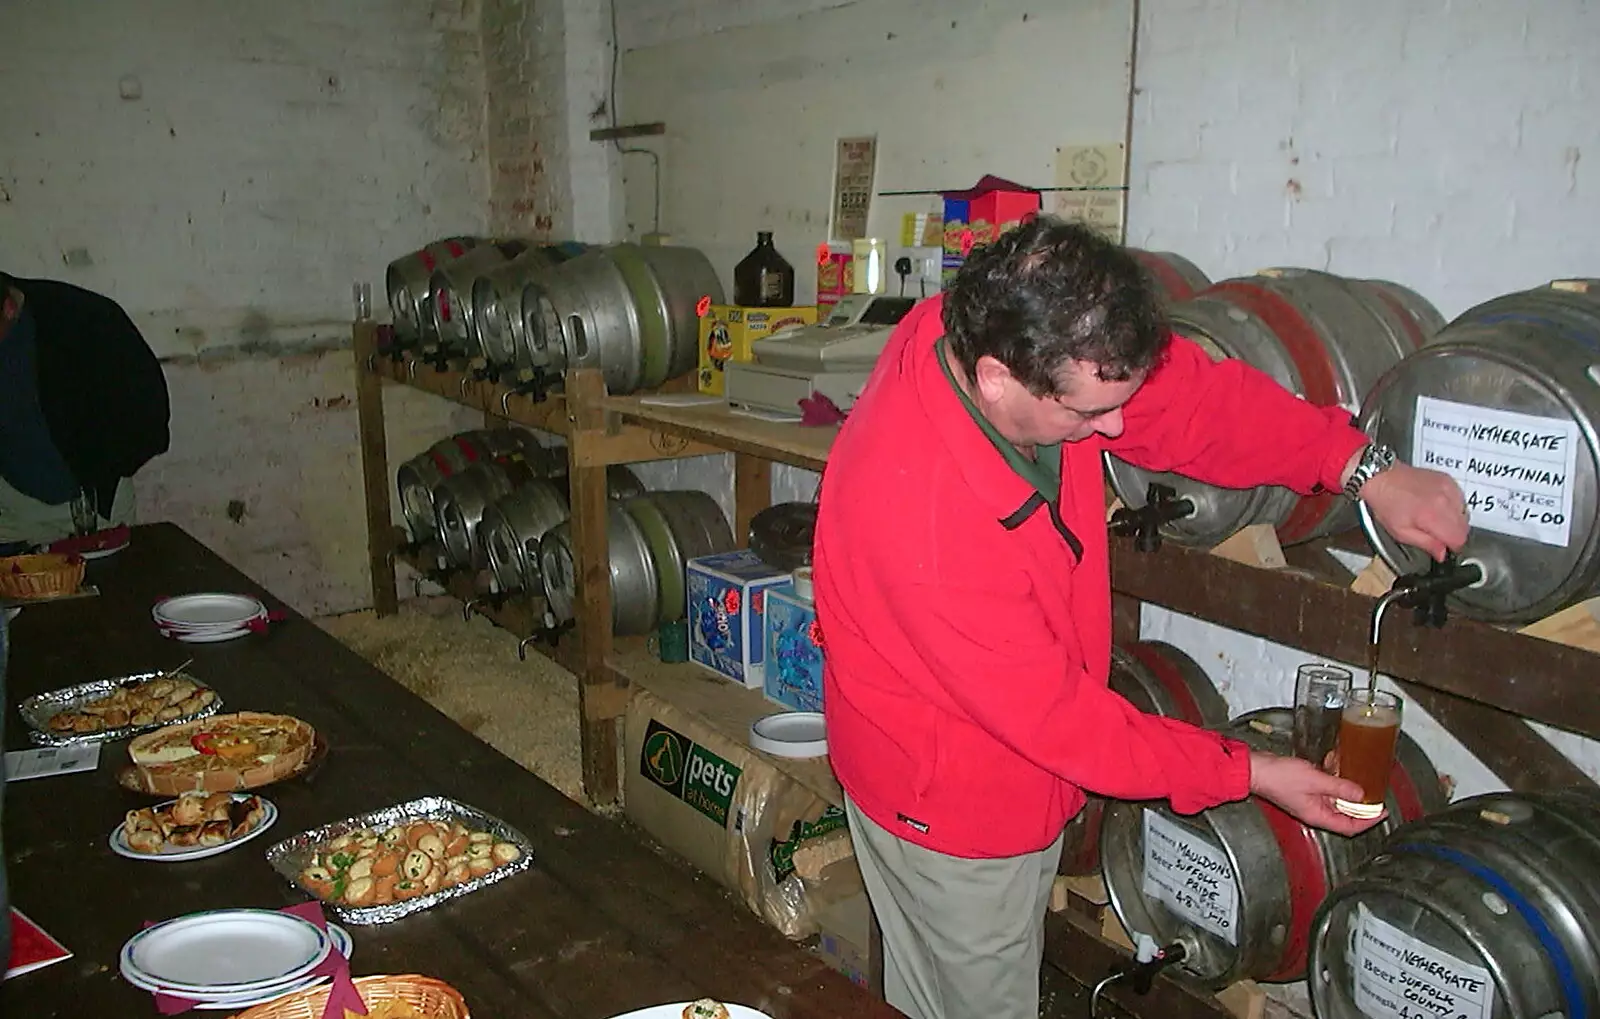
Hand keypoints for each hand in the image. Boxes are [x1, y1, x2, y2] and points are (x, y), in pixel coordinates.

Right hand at [1247, 751, 1384, 836]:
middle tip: (1373, 791)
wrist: (1255, 769)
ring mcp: (1309, 801)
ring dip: (1347, 789)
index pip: (1350, 827)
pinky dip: (1334, 780)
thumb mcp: (1315, 781)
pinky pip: (1326, 789)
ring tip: (1355, 775)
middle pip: (1346, 814)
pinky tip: (1335, 766)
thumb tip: (1361, 795)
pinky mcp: (1305, 790)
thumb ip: (1339, 788)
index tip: (1382, 811)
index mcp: (1318, 816)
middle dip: (1361, 804)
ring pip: (1336, 800)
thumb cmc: (1279, 778)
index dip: (1369, 821)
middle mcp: (1315, 812)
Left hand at [1353, 462, 1468, 560]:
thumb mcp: (1401, 532)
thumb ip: (1426, 544)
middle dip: (1452, 534)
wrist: (1383, 478)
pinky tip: (1436, 505)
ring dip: (1453, 520)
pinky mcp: (1449, 481)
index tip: (1443, 547)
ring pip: (1464, 514)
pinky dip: (1452, 506)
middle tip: (1434, 532)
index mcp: (1433, 516)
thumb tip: (1441, 554)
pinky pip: (1460, 500)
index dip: (1452, 547)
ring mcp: (1449, 488)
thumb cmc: (1387, 503)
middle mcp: (1445, 501)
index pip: (1459, 539)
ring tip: (1432, 516)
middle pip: (1464, 527)